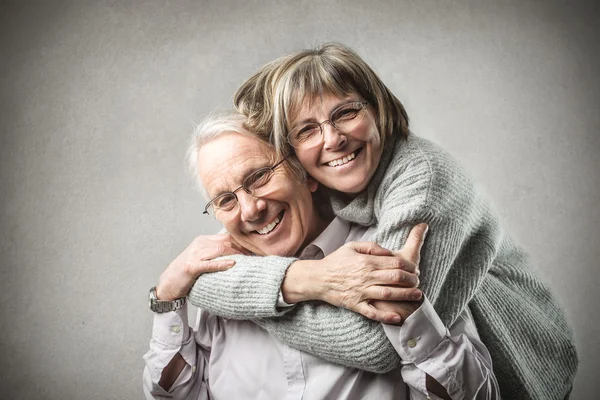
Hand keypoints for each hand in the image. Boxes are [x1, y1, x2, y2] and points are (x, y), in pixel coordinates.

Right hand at [155, 234, 249, 300]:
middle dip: (243, 247)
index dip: (242, 242)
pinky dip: (222, 263)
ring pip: (220, 249)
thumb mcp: (202, 259)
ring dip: (236, 254)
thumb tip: (236, 255)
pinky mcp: (191, 267)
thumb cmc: (187, 273)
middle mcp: (199, 244)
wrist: (167, 284)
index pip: (227, 237)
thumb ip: (216, 254)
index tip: (255, 248)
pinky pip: (209, 263)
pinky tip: (233, 264)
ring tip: (249, 259)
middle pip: (226, 242)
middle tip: (257, 254)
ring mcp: (195, 255)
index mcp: (203, 240)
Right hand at [310, 223, 427, 322]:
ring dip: (405, 295)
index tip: (414, 268)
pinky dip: (386, 317)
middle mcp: (366, 277)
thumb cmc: (336, 261)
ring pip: (388, 294)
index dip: (409, 266)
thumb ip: (372, 246)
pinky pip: (372, 313)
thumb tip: (388, 251)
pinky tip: (398, 317)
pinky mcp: (356, 305)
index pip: (395, 263)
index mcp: (366, 261)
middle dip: (411, 279)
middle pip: (395, 278)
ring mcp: (361, 292)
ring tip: (417, 295)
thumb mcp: (352, 246)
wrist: (318, 278)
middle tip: (418, 281)